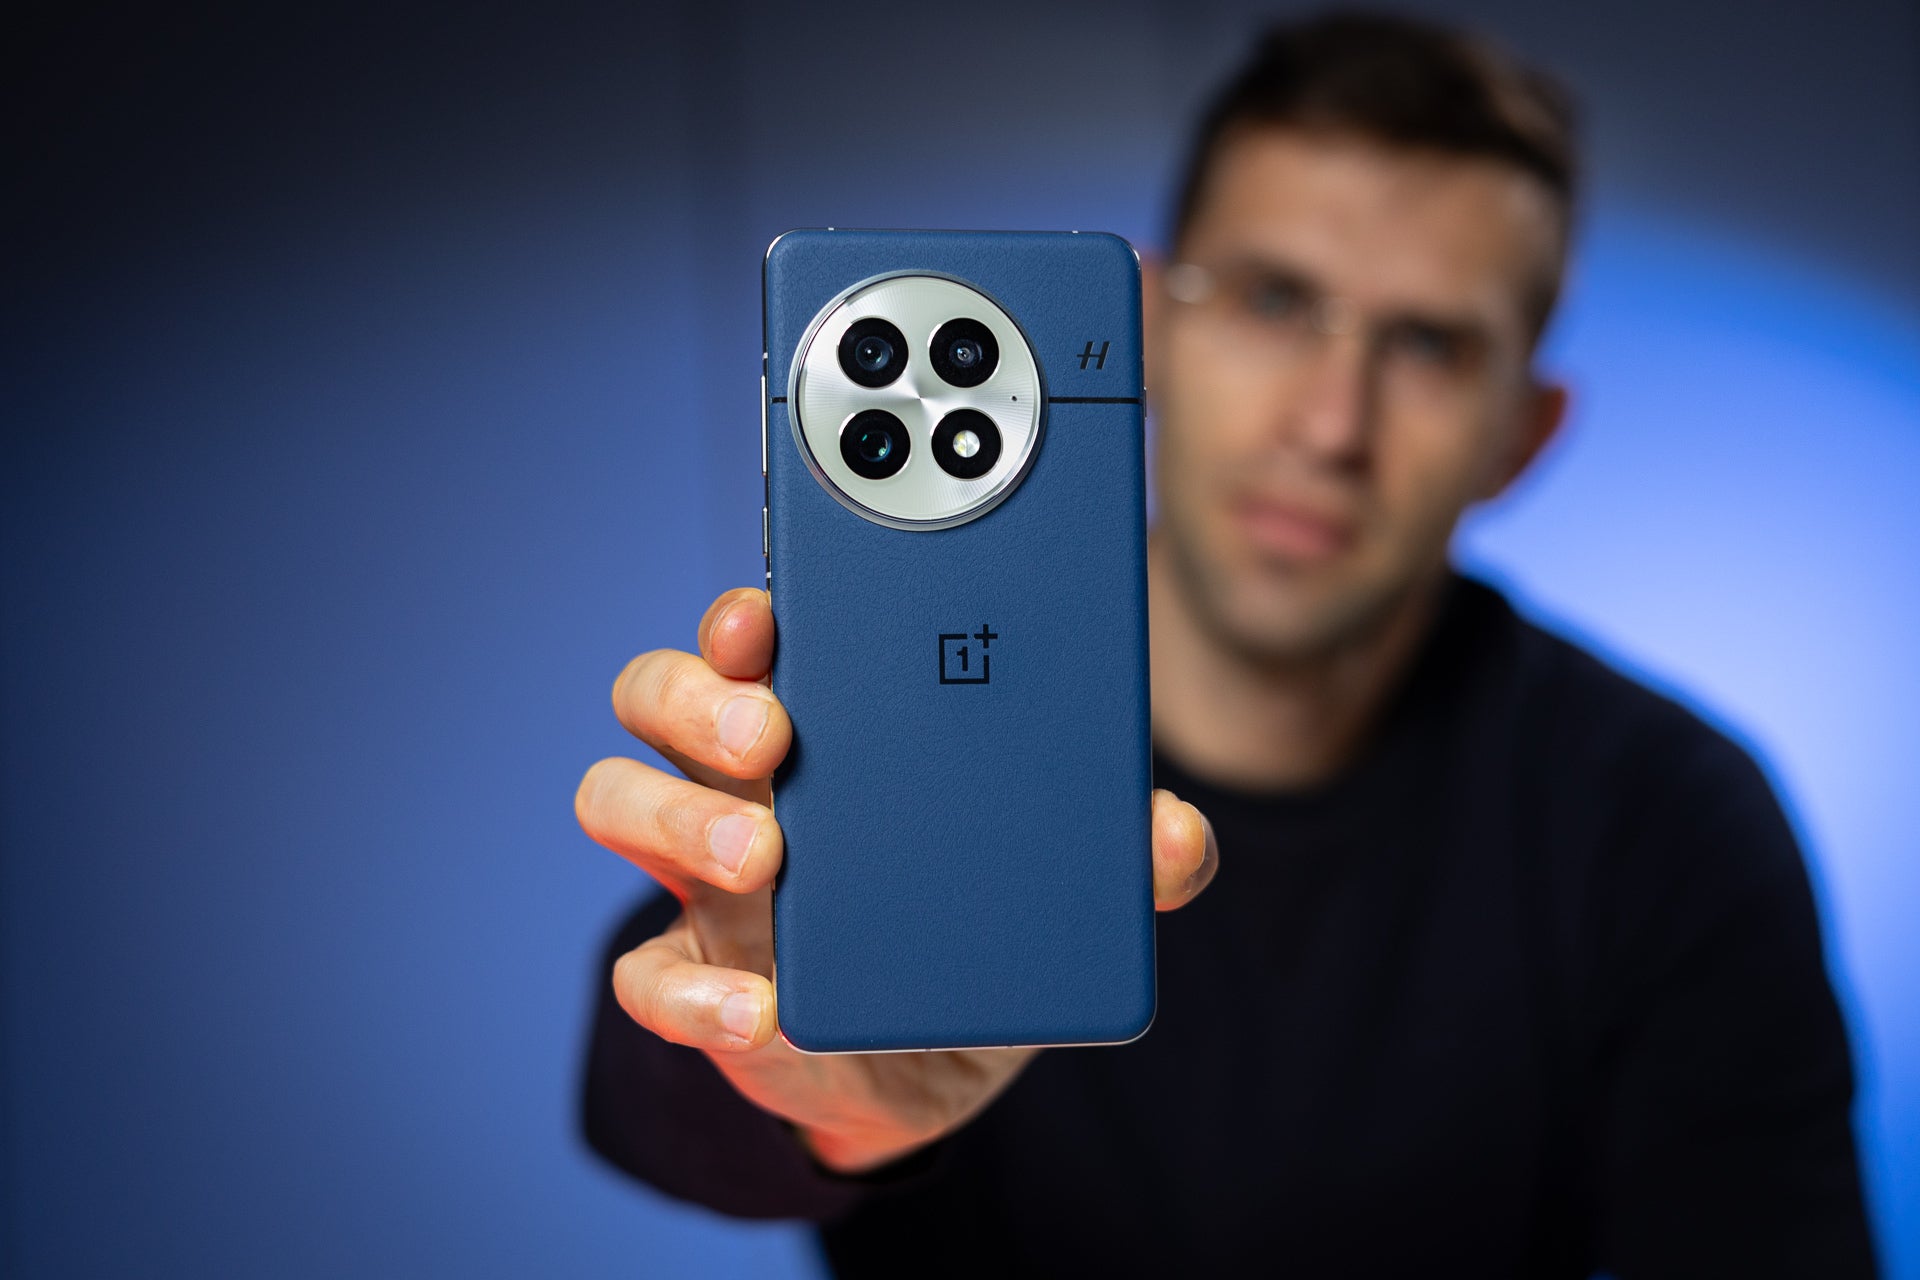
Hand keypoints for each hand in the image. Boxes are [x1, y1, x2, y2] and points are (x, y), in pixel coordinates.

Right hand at [576, 587, 1219, 1173]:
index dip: (750, 608)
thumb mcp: (1058, 878)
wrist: (925, 1062)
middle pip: (663, 690)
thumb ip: (1128, 851)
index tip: (769, 610)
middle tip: (773, 732)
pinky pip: (644, 975)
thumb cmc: (977, 922)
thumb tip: (1177, 833)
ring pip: (616, 799)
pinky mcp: (697, 981)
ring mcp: (704, 880)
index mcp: (829, 724)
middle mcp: (745, 780)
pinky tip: (758, 1012)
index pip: (763, 634)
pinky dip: (690, 994)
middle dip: (701, 694)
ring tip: (758, 855)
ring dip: (673, 815)